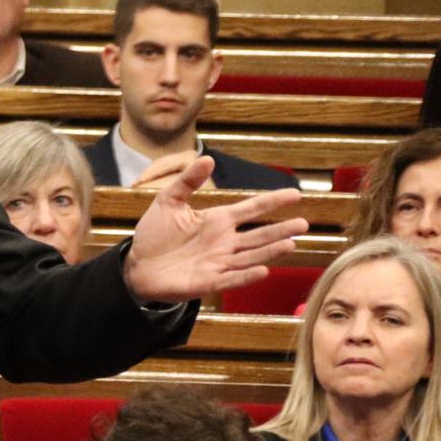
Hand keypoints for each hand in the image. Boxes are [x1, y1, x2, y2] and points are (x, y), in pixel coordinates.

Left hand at [122, 156, 307, 302]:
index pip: (251, 209)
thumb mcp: (168, 201)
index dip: (272, 201)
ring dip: (270, 251)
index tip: (295, 194)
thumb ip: (187, 181)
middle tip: (303, 223)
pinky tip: (263, 270)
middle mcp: (224, 242)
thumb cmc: (154, 234)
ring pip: (251, 256)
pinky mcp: (208, 282)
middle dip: (280, 230)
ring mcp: (219, 263)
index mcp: (218, 221)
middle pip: (258, 235)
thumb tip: (207, 158)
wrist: (137, 266)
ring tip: (291, 243)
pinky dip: (246, 276)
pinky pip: (231, 279)